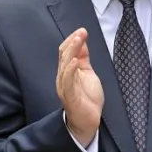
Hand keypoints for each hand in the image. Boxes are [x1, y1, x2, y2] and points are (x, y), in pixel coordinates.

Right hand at [56, 29, 102, 145]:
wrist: (87, 121)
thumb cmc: (86, 98)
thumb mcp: (87, 73)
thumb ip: (83, 58)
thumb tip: (82, 41)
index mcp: (67, 71)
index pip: (65, 52)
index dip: (73, 40)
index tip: (82, 30)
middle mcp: (63, 78)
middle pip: (64, 56)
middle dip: (73, 42)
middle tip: (81, 32)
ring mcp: (65, 87)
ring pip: (64, 66)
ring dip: (72, 52)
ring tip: (78, 40)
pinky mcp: (69, 96)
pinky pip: (67, 82)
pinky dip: (70, 71)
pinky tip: (74, 62)